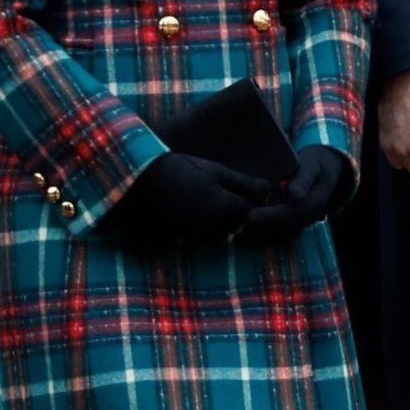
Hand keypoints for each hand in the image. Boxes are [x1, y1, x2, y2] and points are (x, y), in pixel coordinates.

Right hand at [108, 152, 274, 249]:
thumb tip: (269, 190)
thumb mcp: (216, 171)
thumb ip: (244, 183)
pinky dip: (208, 226)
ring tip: (210, 199)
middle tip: (227, 193)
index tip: (248, 190)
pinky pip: (207, 236)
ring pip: (224, 232)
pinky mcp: (185, 240)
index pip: (253, 211)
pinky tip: (198, 208)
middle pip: (240, 224)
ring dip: (225, 220)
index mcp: (223, 206)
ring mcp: (198, 235)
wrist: (140, 182)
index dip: (254, 201)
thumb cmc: (180, 170)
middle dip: (240, 212)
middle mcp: (213, 225)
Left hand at [237, 146, 348, 245]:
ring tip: (237, 234)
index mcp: (315, 201)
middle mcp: (310, 216)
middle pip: (285, 228)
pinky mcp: (296, 225)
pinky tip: (245, 237)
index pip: (292, 213)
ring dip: (260, 237)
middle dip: (260, 229)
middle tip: (236, 227)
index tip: (250, 216)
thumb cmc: (315, 164)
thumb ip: (303, 180)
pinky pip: (280, 237)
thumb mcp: (311, 165)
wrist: (327, 171)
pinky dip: (263, 239)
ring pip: (282, 236)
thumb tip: (296, 197)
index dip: (271, 216)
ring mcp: (304, 222)